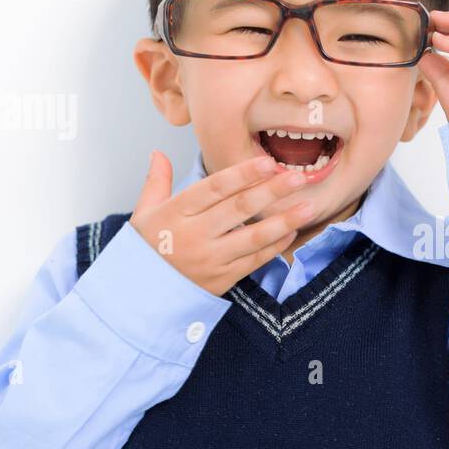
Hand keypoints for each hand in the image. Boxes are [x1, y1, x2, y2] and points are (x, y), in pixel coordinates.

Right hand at [129, 151, 314, 296]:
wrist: (140, 295)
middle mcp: (195, 235)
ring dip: (284, 221)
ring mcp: (211, 259)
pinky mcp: (222, 279)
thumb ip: (156, 182)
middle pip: (239, 209)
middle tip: (298, 178)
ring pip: (253, 237)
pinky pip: (254, 260)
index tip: (267, 162)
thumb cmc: (146, 249)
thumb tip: (159, 153)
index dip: (242, 174)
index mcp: (176, 213)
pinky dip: (275, 246)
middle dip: (271, 192)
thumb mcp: (144, 213)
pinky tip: (292, 232)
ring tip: (308, 207)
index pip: (214, 188)